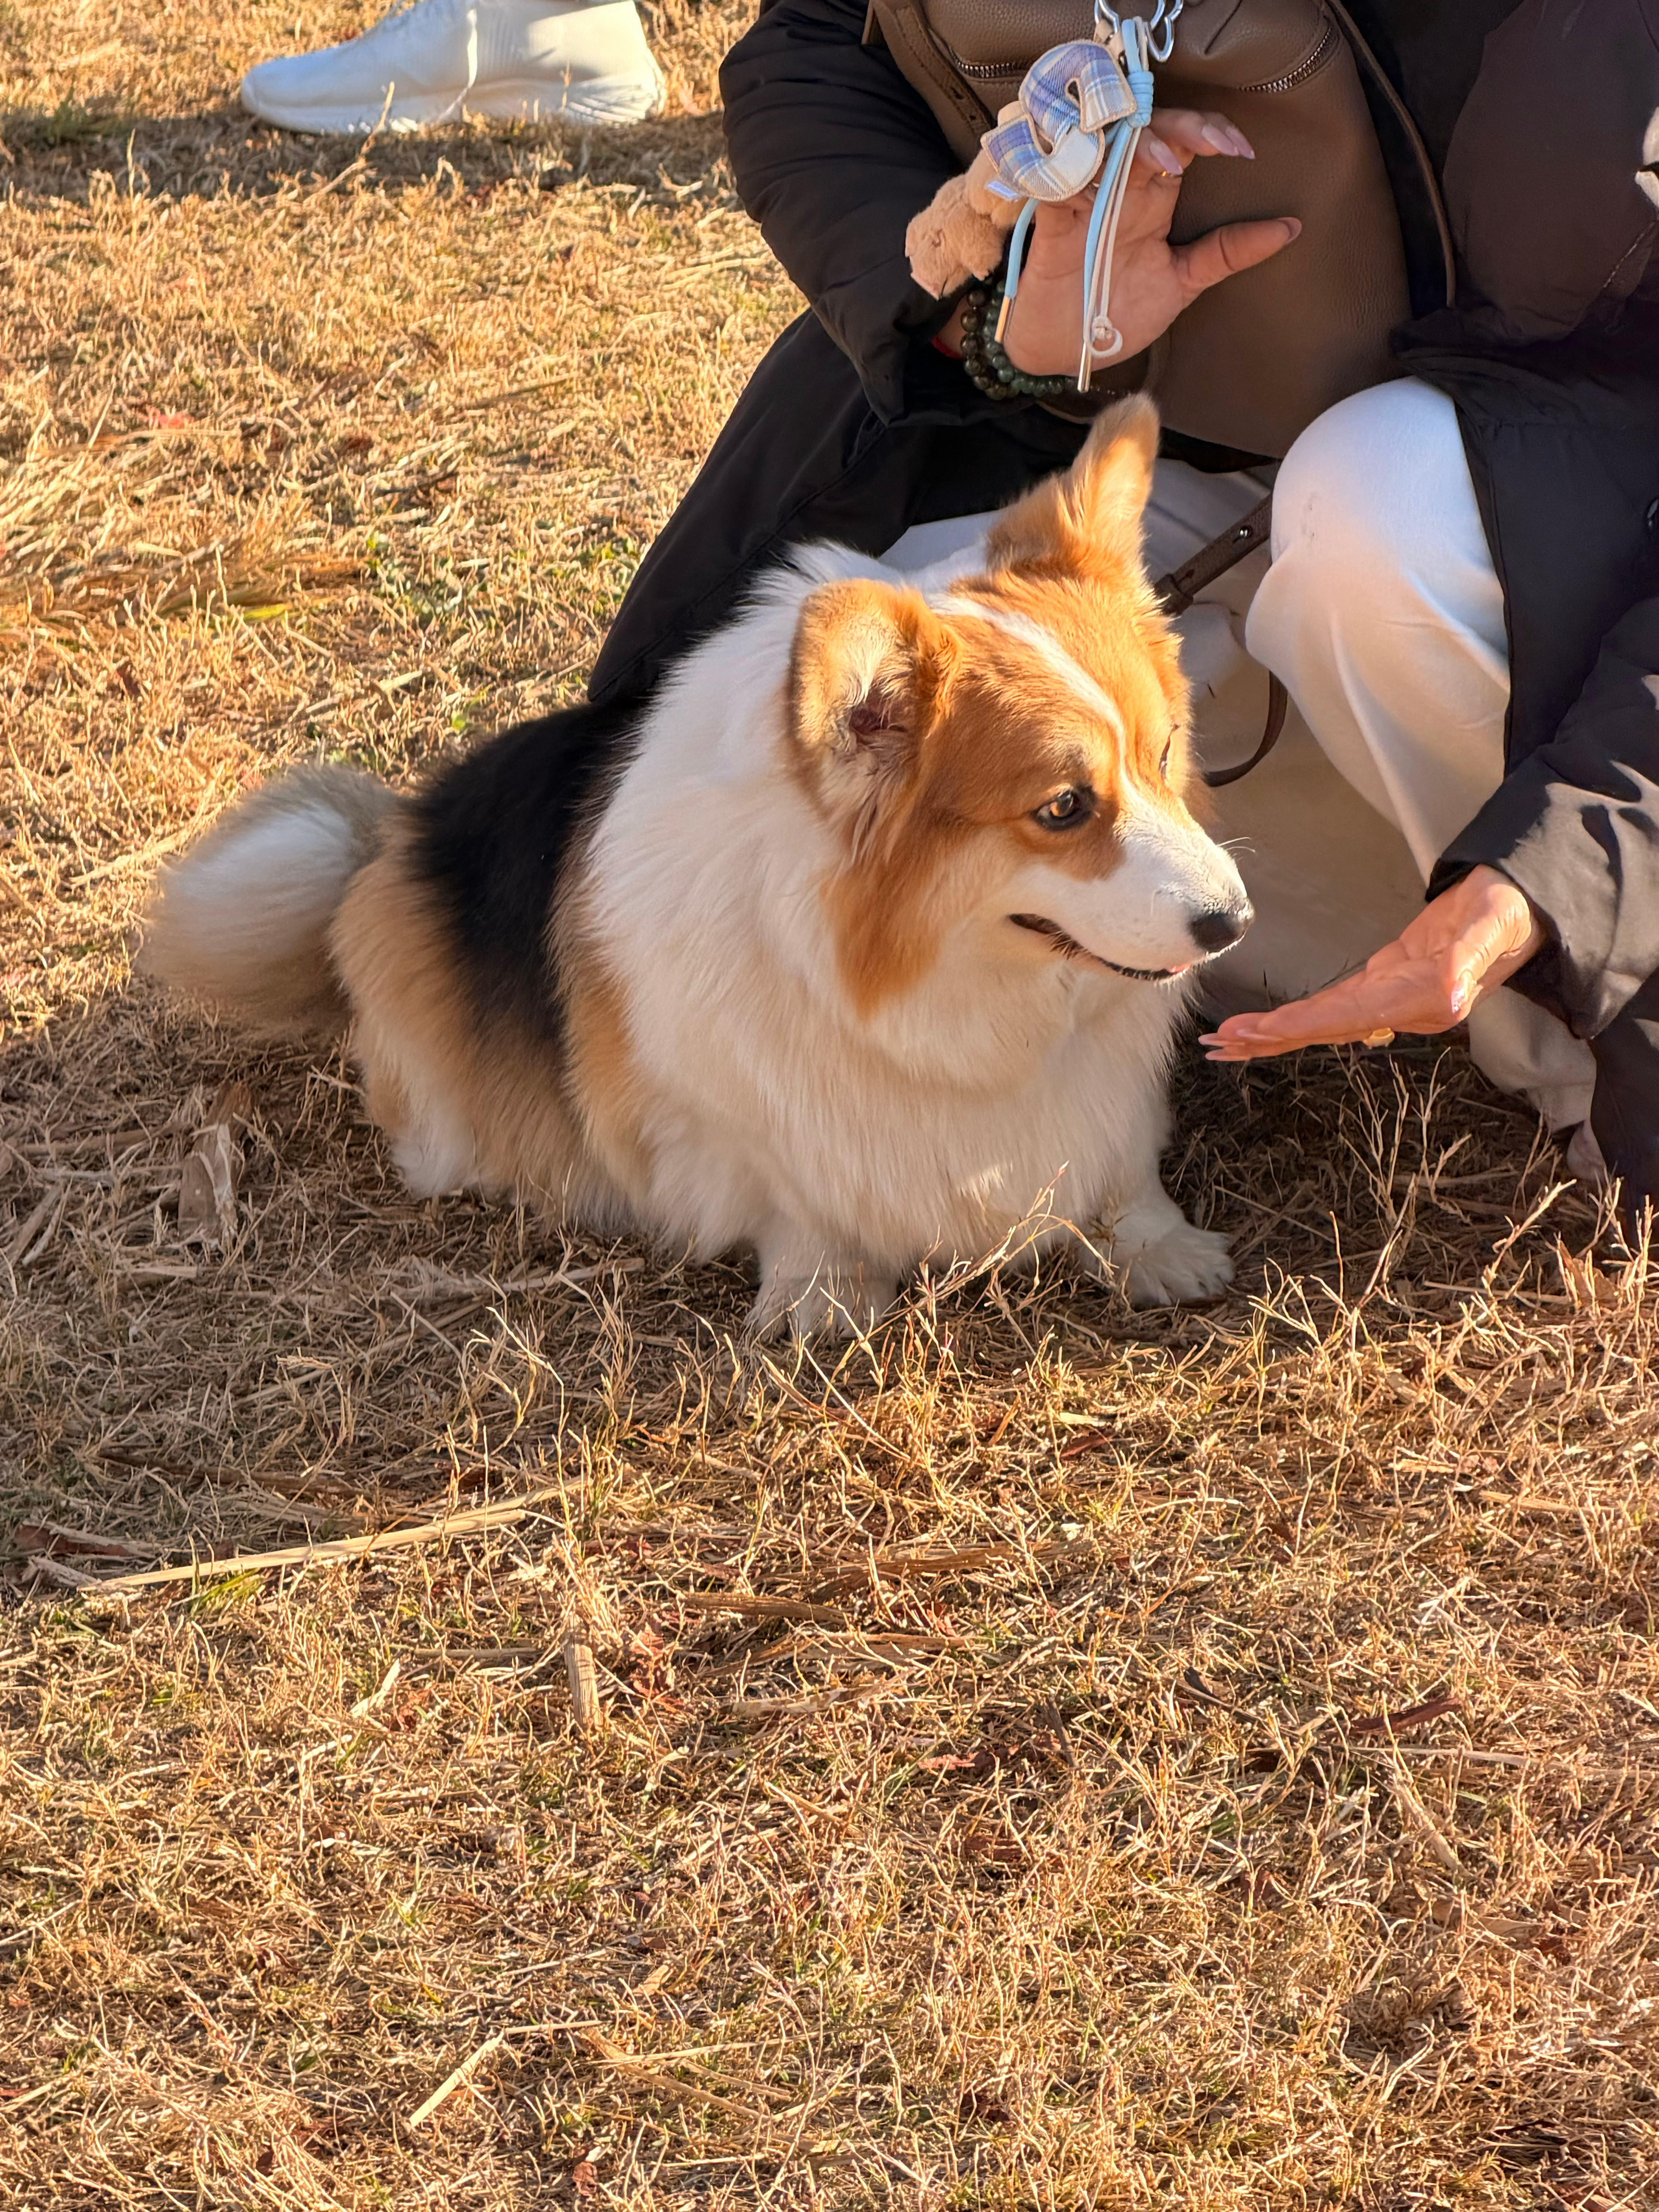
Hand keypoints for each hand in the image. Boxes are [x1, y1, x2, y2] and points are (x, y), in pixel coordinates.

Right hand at [1000, 107, 1300, 376]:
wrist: (1066, 351)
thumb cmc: (1118, 314)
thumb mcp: (1183, 283)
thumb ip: (1228, 253)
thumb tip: (1291, 228)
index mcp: (1153, 197)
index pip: (1183, 139)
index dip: (1211, 131)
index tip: (1241, 151)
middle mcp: (1121, 188)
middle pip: (1147, 126)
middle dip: (1183, 126)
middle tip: (1211, 144)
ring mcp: (1085, 198)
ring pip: (1106, 139)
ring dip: (1138, 139)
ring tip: (1167, 157)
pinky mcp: (1052, 218)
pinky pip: (1059, 176)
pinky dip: (1081, 167)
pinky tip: (1106, 175)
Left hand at [1200, 866, 1546, 1062]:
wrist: (1519, 911)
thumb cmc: (1507, 912)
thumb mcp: (1494, 924)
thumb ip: (1469, 957)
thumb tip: (1450, 994)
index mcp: (1424, 997)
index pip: (1352, 1014)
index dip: (1305, 1024)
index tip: (1262, 1031)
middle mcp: (1403, 1008)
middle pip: (1326, 1027)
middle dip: (1271, 1038)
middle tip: (1219, 1043)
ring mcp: (1390, 1001)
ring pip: (1321, 1023)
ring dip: (1272, 1035)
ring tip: (1223, 1042)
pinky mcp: (1381, 986)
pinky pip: (1329, 1009)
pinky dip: (1294, 1019)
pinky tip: (1263, 1030)